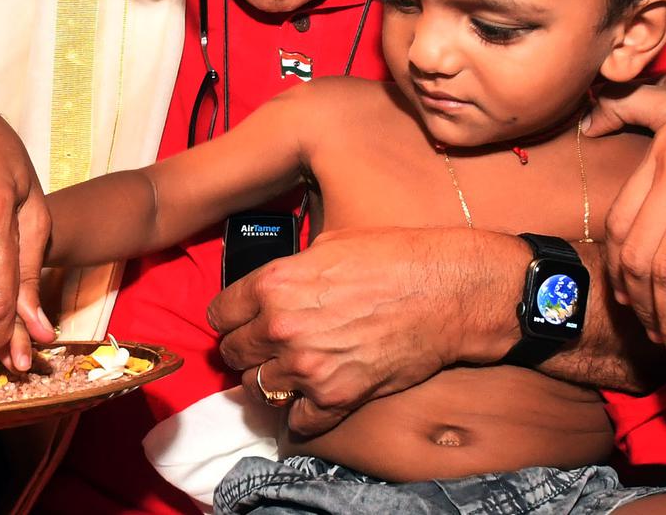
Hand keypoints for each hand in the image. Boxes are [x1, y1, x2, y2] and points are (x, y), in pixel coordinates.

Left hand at [208, 228, 496, 436]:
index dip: (231, 317)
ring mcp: (307, 366)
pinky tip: (315, 396)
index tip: (240, 321)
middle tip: (267, 346)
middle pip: (234, 353)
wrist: (445, 289)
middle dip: (248, 349)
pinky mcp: (336, 397)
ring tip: (292, 370)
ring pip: (258, 389)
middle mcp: (282, 326)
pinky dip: (303, 412)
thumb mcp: (330, 244)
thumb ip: (291, 271)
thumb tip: (274, 286)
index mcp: (275, 283)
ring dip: (272, 381)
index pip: (220, 313)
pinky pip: (297, 420)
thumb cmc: (394, 257)